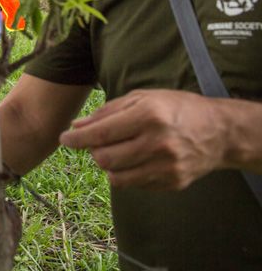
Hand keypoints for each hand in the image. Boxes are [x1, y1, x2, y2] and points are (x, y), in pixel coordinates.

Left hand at [59, 89, 225, 190]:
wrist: (220, 131)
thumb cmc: (175, 108)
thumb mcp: (142, 99)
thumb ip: (107, 112)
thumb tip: (76, 126)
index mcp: (148, 116)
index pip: (101, 134)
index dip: (76, 139)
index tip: (64, 139)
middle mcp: (158, 143)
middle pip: (105, 159)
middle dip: (92, 151)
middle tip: (96, 142)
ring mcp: (167, 167)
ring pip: (116, 177)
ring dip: (108, 165)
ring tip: (116, 150)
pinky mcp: (173, 183)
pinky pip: (134, 184)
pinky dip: (127, 173)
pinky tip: (136, 159)